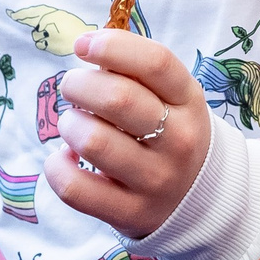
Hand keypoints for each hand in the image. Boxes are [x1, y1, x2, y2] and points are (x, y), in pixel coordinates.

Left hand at [45, 29, 212, 236]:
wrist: (203, 199)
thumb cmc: (172, 134)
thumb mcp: (173, 98)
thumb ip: (137, 74)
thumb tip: (87, 50)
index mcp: (189, 102)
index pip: (155, 63)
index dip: (112, 46)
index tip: (83, 45)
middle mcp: (178, 141)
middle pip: (118, 98)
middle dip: (78, 84)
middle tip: (72, 87)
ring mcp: (155, 180)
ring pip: (93, 141)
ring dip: (69, 124)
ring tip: (72, 124)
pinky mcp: (130, 213)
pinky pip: (75, 187)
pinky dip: (57, 167)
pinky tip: (65, 157)